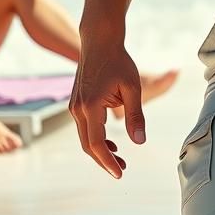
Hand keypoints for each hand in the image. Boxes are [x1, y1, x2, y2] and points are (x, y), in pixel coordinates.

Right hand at [70, 34, 145, 178]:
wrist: (99, 41)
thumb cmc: (118, 61)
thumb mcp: (132, 87)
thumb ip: (136, 115)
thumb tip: (139, 142)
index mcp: (91, 106)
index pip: (97, 144)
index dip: (108, 162)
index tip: (120, 173)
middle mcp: (78, 109)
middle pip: (88, 145)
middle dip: (104, 160)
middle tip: (122, 170)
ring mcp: (74, 106)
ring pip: (84, 137)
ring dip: (100, 150)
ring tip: (119, 159)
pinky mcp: (76, 102)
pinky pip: (84, 127)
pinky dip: (95, 138)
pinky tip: (110, 142)